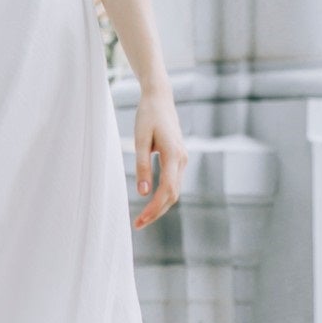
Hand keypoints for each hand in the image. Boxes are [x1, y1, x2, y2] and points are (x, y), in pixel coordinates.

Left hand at [133, 89, 186, 229]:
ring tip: (143, 218)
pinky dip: (164, 196)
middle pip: (173, 195)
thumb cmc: (148, 116)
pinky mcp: (179, 158)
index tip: (140, 220)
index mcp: (174, 155)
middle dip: (156, 212)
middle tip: (138, 224)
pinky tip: (151, 202)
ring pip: (175, 190)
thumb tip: (142, 193)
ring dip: (160, 206)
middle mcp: (183, 159)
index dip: (154, 208)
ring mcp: (183, 159)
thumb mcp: (140, 140)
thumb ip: (142, 166)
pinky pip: (174, 182)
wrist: (160, 98)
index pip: (167, 190)